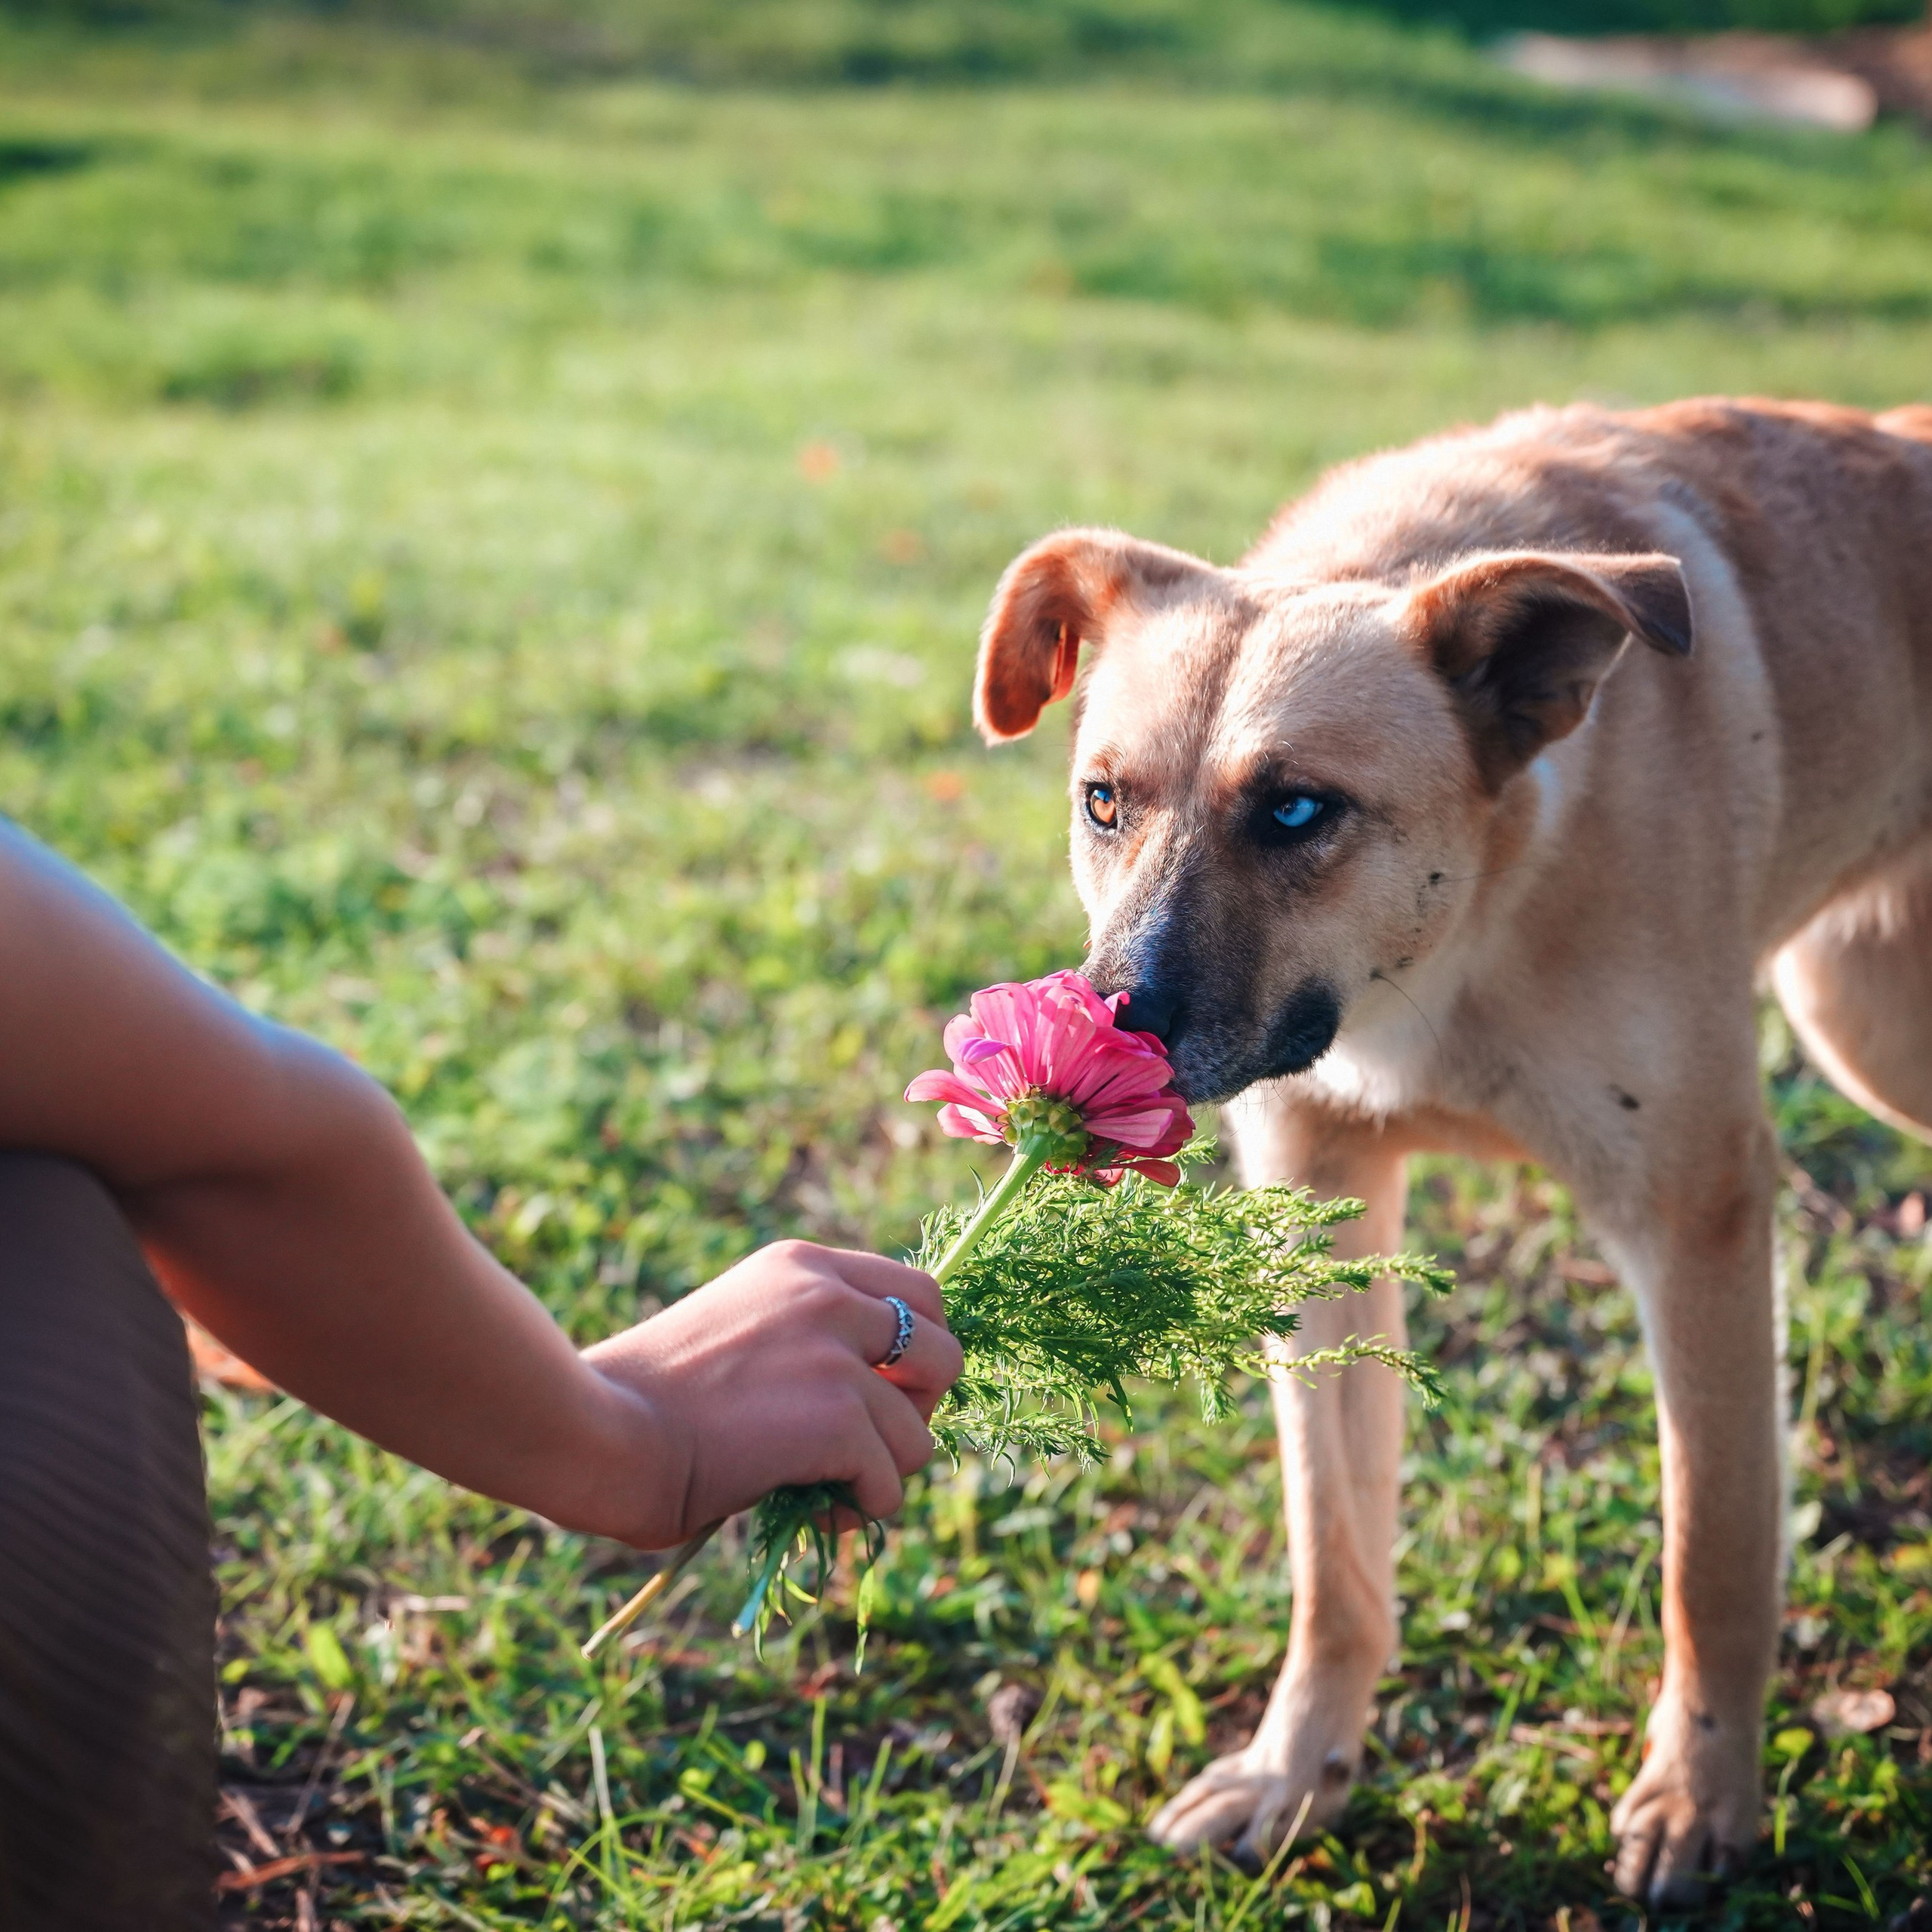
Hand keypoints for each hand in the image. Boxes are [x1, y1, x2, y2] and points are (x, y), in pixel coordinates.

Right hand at [577, 1241, 961, 1549]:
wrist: (597, 1430)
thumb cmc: (647, 1397)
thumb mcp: (741, 1330)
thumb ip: (808, 1338)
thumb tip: (884, 1391)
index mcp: (802, 1265)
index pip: (919, 1292)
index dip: (916, 1352)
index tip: (882, 1393)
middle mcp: (827, 1296)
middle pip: (945, 1352)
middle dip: (918, 1408)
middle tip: (868, 1445)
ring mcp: (835, 1356)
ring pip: (919, 1433)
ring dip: (882, 1473)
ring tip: (825, 1492)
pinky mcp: (837, 1419)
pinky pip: (890, 1483)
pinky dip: (859, 1511)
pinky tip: (813, 1512)